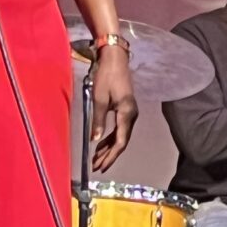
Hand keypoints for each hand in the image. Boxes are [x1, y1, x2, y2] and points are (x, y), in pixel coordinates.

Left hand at [89, 51, 137, 171]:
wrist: (115, 59)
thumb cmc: (106, 76)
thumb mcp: (99, 99)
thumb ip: (98, 120)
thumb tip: (95, 140)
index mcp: (127, 113)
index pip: (120, 141)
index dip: (111, 156)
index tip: (101, 166)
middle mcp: (132, 115)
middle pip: (122, 141)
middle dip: (109, 155)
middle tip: (97, 167)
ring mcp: (130, 113)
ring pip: (120, 136)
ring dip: (109, 148)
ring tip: (96, 159)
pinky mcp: (125, 109)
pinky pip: (119, 129)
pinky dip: (110, 138)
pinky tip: (100, 144)